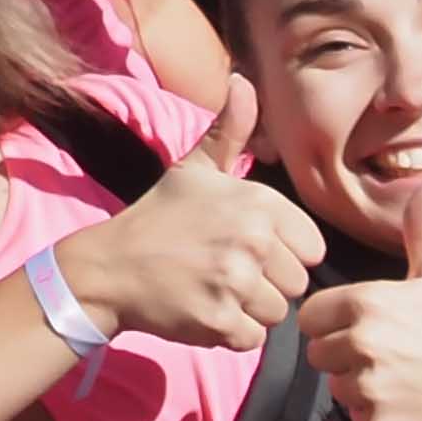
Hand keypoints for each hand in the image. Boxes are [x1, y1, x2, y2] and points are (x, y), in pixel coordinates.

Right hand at [60, 81, 321, 350]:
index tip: (244, 247)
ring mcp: (236, 282)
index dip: (283, 254)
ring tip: (210, 287)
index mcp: (259, 204)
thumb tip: (244, 81)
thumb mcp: (196, 169)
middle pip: (297, 285)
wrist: (108, 266)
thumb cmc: (160, 218)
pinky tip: (199, 308)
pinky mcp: (219, 320)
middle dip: (266, 285)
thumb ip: (230, 131)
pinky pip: (252, 339)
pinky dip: (228, 333)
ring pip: (277, 314)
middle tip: (221, 269)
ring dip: (248, 310)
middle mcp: (253, 240)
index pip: (312, 250)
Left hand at [295, 161, 421, 420]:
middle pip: (319, 354)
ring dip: (361, 387)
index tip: (371, 328)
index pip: (310, 316)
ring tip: (404, 381)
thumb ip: (421, 230)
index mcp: (367, 303)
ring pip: (337, 387)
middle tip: (393, 357)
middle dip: (346, 356)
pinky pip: (357, 420)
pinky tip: (411, 405)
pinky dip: (379, 418)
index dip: (335, 322)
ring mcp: (369, 389)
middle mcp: (361, 344)